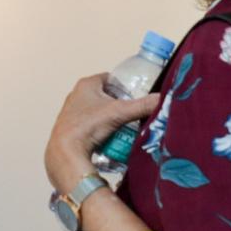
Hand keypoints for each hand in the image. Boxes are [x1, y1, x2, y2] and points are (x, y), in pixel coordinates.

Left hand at [44, 74, 160, 193]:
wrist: (67, 151)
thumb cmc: (90, 126)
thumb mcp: (120, 113)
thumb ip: (143, 105)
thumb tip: (163, 98)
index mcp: (86, 84)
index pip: (110, 78)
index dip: (124, 86)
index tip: (135, 96)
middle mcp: (76, 94)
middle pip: (104, 96)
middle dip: (118, 104)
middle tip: (132, 114)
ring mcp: (71, 111)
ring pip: (97, 111)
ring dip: (109, 117)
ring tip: (123, 128)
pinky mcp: (70, 127)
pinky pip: (90, 124)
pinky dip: (100, 128)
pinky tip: (109, 138)